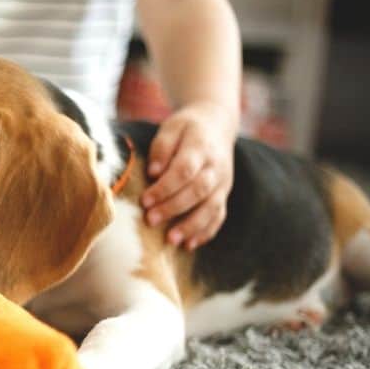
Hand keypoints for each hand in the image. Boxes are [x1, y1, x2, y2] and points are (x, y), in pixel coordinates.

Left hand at [140, 102, 236, 249]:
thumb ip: (161, 148)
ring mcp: (223, 182)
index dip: (165, 188)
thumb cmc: (186, 128)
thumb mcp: (171, 127)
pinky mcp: (224, 194)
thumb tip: (153, 172)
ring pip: (211, 207)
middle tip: (150, 220)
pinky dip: (205, 232)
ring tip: (171, 240)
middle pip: (197, 191)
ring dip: (191, 226)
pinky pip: (218, 216)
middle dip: (173, 208)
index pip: (184, 170)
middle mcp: (216, 167)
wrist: (217, 123)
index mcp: (201, 147)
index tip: (145, 200)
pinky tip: (189, 244)